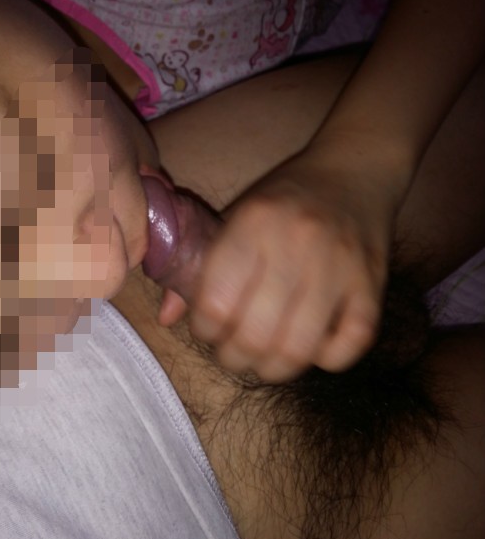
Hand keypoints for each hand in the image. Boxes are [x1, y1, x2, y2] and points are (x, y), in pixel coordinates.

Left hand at [160, 162, 395, 381]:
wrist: (354, 170)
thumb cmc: (285, 199)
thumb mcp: (237, 216)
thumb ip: (200, 266)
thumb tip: (167, 318)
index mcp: (254, 222)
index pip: (215, 302)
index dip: (204, 329)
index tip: (208, 328)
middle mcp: (296, 243)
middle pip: (255, 334)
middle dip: (233, 358)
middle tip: (233, 353)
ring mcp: (340, 266)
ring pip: (299, 349)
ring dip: (273, 368)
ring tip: (264, 361)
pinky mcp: (372, 285)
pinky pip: (350, 345)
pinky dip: (326, 359)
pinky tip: (311, 348)